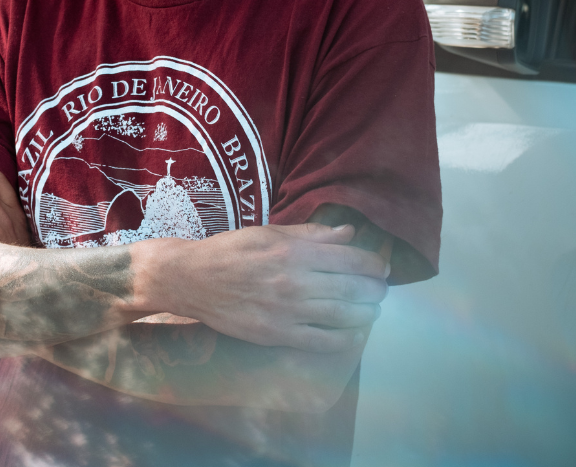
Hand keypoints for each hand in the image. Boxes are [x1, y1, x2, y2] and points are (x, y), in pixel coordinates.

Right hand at [142, 223, 387, 352]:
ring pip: (343, 316)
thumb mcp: (270, 233)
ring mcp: (287, 312)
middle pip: (352, 289)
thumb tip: (348, 233)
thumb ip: (311, 234)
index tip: (382, 266)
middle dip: (375, 289)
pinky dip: (344, 339)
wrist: (193, 279)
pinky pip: (322, 341)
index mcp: (293, 252)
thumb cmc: (232, 250)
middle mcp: (294, 282)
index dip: (373, 264)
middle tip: (381, 289)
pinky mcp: (277, 335)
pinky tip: (353, 333)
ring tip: (372, 309)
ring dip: (366, 313)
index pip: (349, 259)